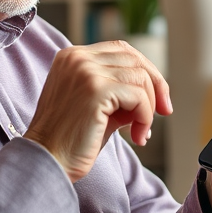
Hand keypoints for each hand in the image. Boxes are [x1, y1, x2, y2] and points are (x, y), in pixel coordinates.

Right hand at [25, 41, 171, 182]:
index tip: (158, 100)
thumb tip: (157, 92)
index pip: (122, 50)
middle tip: (164, 112)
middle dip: (156, 86)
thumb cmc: (72, 140)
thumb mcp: (98, 106)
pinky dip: (145, 117)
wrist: (47, 162)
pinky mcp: (95, 89)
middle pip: (134, 58)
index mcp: (72, 56)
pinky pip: (138, 96)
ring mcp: (85, 71)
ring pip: (140, 77)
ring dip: (149, 108)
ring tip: (141, 132)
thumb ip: (121, 92)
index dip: (146, 71)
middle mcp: (77, 58)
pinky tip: (137, 136)